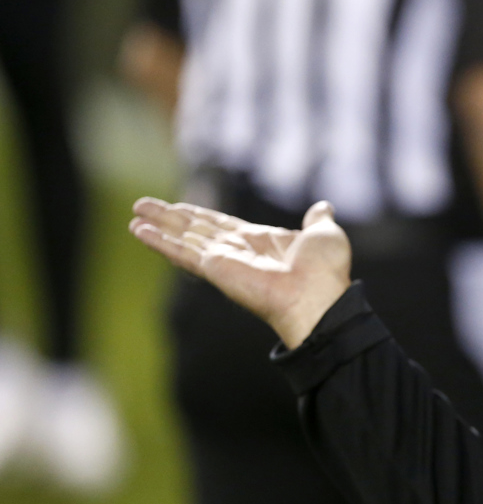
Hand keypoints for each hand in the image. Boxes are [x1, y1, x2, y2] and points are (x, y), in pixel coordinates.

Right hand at [129, 197, 351, 348]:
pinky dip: (159, 241)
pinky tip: (138, 231)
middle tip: (142, 206)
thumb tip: (323, 207)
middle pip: (196, 229)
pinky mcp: (215, 269)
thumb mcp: (325, 235)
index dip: (200, 214)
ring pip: (184, 238)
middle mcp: (238, 252)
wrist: (319, 297)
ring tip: (134, 216)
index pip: (222, 224)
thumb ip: (317, 220)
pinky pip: (181, 251)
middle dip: (170, 218)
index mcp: (261, 242)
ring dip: (158, 226)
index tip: (179, 207)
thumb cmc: (326, 272)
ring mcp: (224, 261)